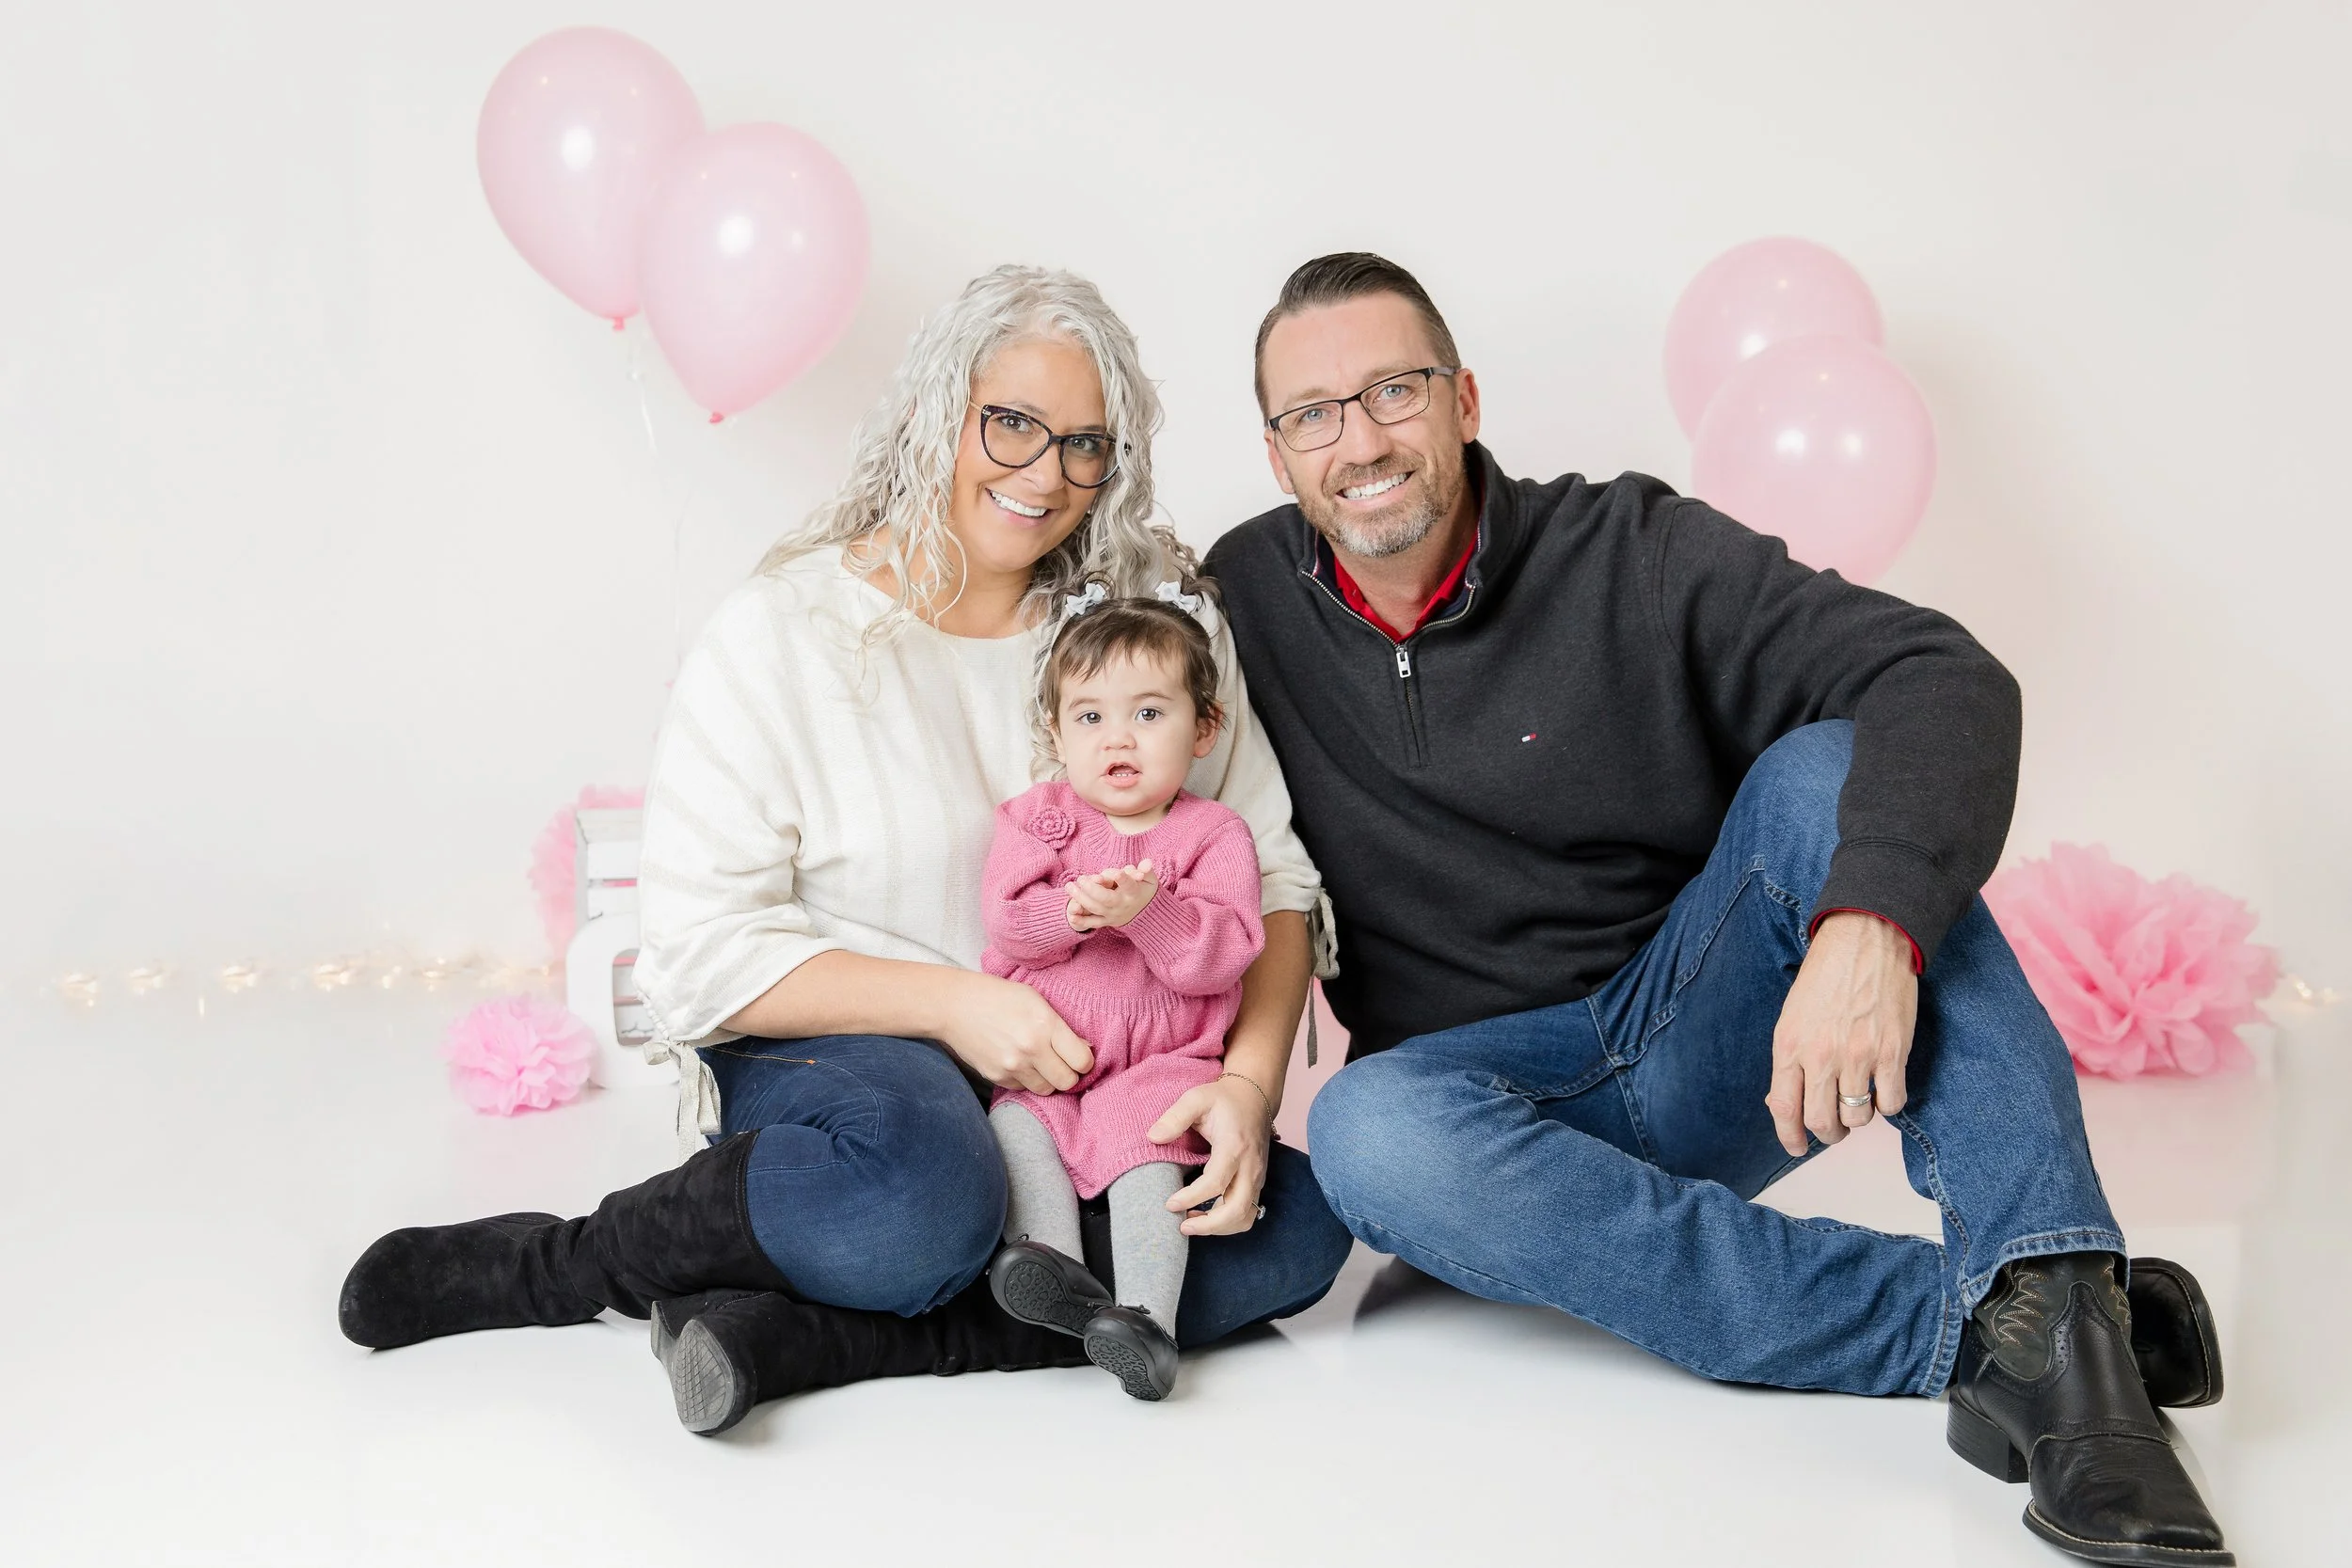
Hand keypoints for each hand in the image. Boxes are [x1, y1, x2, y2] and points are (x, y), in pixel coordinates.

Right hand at [936, 973, 1094, 1094]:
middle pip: (1067, 1082)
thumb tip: (1085, 1049)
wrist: (953, 1006)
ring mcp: (1012, 1066)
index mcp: (1045, 1025)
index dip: (1084, 1061)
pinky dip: (1024, 1079)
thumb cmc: (998, 996)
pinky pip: (1022, 1088)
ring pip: (1045, 1089)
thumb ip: (1062, 1027)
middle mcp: (1031, 1049)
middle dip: (1068, 1074)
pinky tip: (1016, 1060)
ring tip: (1038, 1061)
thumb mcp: (1035, 1000)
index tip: (1079, 1055)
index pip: (1082, 1061)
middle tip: (1061, 1062)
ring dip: (1047, 1079)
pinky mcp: (996, 1077)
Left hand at [1067, 859, 1157, 928]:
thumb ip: (1146, 870)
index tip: (1117, 873)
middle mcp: (1122, 905)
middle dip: (1092, 889)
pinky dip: (1081, 921)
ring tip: (1069, 886)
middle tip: (1081, 878)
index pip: (1129, 885)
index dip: (1123, 879)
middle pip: (1106, 898)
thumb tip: (1147, 863)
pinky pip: (1093, 923)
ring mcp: (1113, 914)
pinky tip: (1071, 916)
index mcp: (1134, 893)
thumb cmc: (1143, 889)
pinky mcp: (1107, 921)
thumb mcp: (1149, 879)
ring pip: (1096, 908)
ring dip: (1081, 898)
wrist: (1145, 914)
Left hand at [1148, 1074, 1272, 1236]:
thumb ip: (1174, 1117)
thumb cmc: (1223, 1099)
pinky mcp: (1257, 1183)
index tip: (1169, 1203)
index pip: (1216, 1182)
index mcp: (1234, 1146)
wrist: (1255, 1096)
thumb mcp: (1196, 1098)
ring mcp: (1257, 1177)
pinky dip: (1227, 1222)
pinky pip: (1248, 1212)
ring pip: (1245, 1216)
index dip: (1191, 1197)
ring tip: (1190, 1223)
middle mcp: (1250, 1166)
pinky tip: (1204, 1215)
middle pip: (1237, 1209)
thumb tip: (1152, 1137)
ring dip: (1219, 1228)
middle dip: (1209, 1225)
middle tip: (1181, 1226)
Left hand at [1767, 911, 1918, 1156]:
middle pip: (1821, 1122)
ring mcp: (1858, 1055)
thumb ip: (1790, 1059)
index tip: (1797, 1146)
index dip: (1789, 1136)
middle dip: (1828, 1134)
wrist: (1866, 939)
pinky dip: (1888, 1104)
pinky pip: (1891, 1103)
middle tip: (1834, 1128)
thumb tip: (1785, 1102)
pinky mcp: (1892, 1052)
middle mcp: (1820, 1055)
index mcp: (1789, 1045)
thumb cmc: (1826, 976)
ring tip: (1860, 1100)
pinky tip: (1884, 1087)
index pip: (1783, 1108)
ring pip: (1857, 1117)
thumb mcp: (1792, 1016)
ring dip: (1859, 1117)